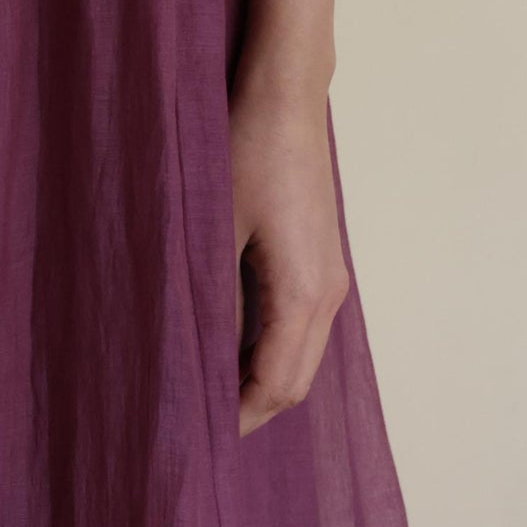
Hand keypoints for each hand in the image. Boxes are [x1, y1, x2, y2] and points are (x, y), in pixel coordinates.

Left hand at [230, 82, 348, 436]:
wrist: (286, 92)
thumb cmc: (244, 150)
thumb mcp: (215, 227)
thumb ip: (214, 299)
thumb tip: (198, 356)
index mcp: (303, 294)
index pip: (276, 386)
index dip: (238, 417)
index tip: (197, 434)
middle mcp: (327, 293)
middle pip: (296, 381)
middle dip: (251, 406)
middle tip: (198, 419)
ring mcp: (329, 274)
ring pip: (302, 354)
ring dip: (261, 376)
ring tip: (207, 383)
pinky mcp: (321, 255)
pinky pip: (301, 323)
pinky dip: (270, 345)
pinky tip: (229, 337)